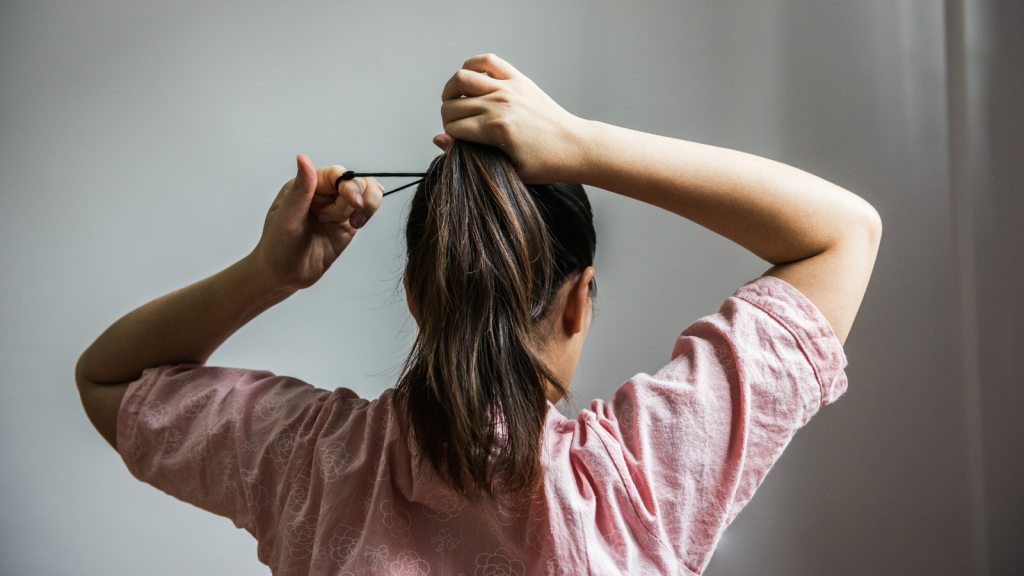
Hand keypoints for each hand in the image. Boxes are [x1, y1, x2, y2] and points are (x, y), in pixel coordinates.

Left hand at [248, 154, 382, 292]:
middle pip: (355, 181)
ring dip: (366, 206)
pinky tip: (358, 223)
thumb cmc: (277, 248)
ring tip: (353, 223)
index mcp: (305, 186)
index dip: (349, 185)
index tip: (353, 202)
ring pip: (365, 193)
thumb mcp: (286, 218)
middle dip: (358, 197)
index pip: (336, 174)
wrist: (283, 276)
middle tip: (350, 219)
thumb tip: (303, 158)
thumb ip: (301, 190)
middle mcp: (323, 194)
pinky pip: (365, 210)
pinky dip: (368, 213)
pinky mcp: (347, 224)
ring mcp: (337, 209)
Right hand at [435, 54, 588, 183]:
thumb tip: (439, 139)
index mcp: (496, 129)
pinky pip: (486, 61)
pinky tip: (470, 80)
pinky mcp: (518, 79)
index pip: (453, 127)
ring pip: (461, 79)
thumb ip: (469, 154)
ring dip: (451, 91)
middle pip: (452, 104)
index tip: (458, 144)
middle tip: (457, 127)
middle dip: (447, 118)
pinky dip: (472, 65)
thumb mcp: (506, 169)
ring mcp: (509, 88)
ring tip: (456, 103)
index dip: (450, 137)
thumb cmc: (545, 164)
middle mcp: (500, 104)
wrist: (575, 147)